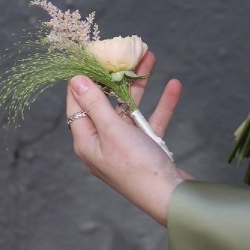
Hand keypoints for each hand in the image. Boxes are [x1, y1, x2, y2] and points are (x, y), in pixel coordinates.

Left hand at [66, 51, 191, 225]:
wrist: (170, 197)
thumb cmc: (137, 167)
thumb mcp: (113, 131)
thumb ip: (96, 104)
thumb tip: (76, 80)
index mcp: (87, 141)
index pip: (77, 103)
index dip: (84, 78)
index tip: (91, 55)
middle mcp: (103, 142)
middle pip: (106, 102)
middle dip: (117, 76)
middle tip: (127, 52)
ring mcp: (126, 146)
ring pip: (131, 108)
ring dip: (141, 84)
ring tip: (150, 58)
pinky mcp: (146, 148)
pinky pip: (151, 120)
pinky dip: (161, 104)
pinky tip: (174, 86)